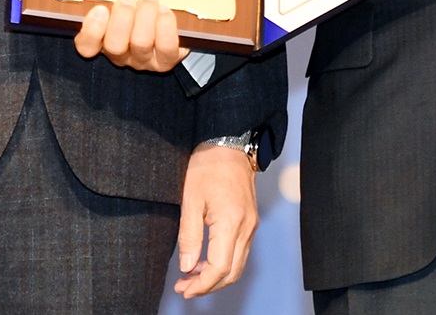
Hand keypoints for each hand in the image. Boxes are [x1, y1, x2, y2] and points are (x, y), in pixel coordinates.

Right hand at [73, 0, 188, 72]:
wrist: (172, 17)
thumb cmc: (138, 1)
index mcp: (102, 39)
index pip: (86, 45)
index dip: (91, 31)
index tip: (99, 9)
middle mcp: (121, 53)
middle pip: (114, 45)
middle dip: (122, 20)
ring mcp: (144, 59)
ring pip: (140, 44)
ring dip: (145, 17)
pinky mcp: (168, 58)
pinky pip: (166, 47)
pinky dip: (165, 27)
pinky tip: (165, 12)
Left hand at [173, 142, 257, 297]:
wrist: (229, 145)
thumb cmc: (209, 166)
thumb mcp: (190, 200)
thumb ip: (189, 236)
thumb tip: (187, 267)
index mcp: (231, 222)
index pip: (220, 268)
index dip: (202, 284)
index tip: (185, 290)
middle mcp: (246, 228)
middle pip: (231, 272)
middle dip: (208, 286)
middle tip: (184, 288)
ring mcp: (251, 225)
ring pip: (237, 265)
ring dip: (215, 276)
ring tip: (190, 277)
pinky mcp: (250, 222)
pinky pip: (239, 252)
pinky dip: (223, 263)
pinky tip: (205, 261)